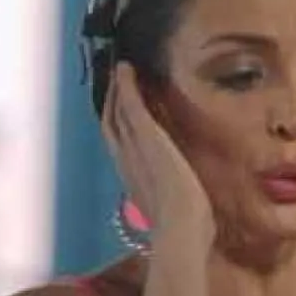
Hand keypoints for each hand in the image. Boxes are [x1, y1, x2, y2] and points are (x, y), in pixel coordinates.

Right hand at [101, 63, 214, 247]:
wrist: (180, 226)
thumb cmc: (184, 227)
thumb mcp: (175, 210)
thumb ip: (173, 199)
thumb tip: (183, 199)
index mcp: (133, 178)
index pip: (119, 145)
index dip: (116, 125)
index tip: (117, 108)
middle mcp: (126, 160)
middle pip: (112, 124)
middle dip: (111, 101)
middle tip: (112, 79)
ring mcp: (134, 147)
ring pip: (118, 111)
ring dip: (118, 88)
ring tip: (120, 68)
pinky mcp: (147, 136)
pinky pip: (131, 105)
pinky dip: (127, 86)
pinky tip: (127, 69)